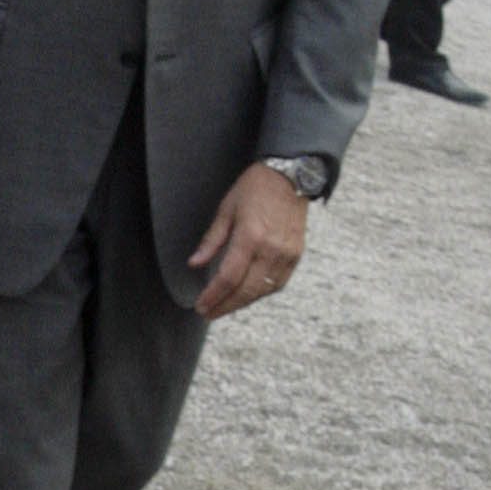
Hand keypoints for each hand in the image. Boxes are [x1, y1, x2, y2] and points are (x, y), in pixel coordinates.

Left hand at [189, 161, 308, 321]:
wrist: (290, 176)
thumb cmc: (255, 188)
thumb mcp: (226, 209)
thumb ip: (211, 240)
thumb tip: (194, 264)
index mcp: (250, 236)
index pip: (228, 277)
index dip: (213, 296)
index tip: (201, 306)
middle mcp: (271, 249)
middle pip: (246, 290)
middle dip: (225, 306)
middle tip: (209, 313)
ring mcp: (287, 254)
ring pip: (263, 291)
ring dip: (242, 303)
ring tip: (224, 306)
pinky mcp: (296, 255)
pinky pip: (278, 284)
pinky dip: (260, 293)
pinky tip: (247, 296)